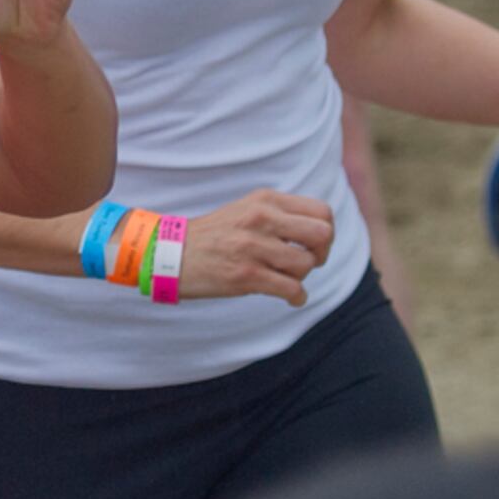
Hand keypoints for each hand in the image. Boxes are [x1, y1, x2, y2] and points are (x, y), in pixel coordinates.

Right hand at [177, 188, 333, 303]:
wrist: (171, 253)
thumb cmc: (214, 235)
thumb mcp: (247, 209)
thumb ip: (279, 213)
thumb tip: (319, 230)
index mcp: (266, 200)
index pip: (321, 212)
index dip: (326, 232)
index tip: (313, 245)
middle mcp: (262, 218)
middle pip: (322, 234)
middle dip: (321, 253)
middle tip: (307, 262)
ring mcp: (254, 247)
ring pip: (306, 264)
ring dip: (302, 277)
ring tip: (286, 279)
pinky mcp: (246, 275)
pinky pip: (292, 289)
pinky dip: (297, 298)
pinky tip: (290, 298)